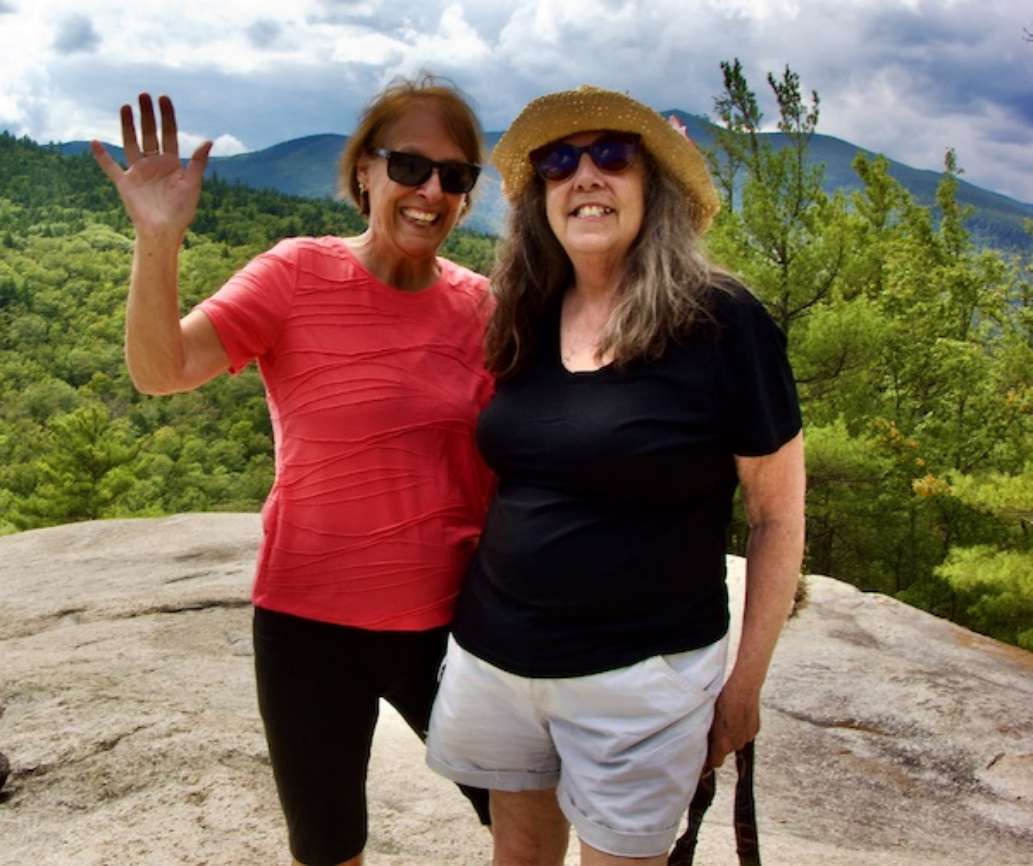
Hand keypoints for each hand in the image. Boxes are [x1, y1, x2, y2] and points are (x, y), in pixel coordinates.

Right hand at [90, 93, 211, 241]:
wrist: (164, 232)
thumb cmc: (182, 211)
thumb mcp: (193, 184)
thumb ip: (198, 162)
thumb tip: (208, 140)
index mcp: (172, 164)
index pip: (169, 134)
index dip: (167, 117)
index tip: (164, 98)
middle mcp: (154, 164)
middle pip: (149, 134)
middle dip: (147, 115)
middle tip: (144, 95)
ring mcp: (138, 172)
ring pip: (131, 143)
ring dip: (128, 125)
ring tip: (125, 106)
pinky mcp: (125, 183)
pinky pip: (111, 167)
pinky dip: (102, 156)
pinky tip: (95, 142)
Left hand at [706, 674, 760, 768]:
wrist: (744, 687)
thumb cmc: (722, 700)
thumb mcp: (710, 717)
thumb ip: (709, 734)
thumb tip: (704, 744)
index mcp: (723, 742)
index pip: (715, 763)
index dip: (709, 761)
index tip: (705, 759)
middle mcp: (736, 743)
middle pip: (726, 751)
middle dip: (721, 744)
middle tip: (716, 730)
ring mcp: (747, 737)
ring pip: (736, 742)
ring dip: (732, 736)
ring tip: (727, 720)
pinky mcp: (755, 730)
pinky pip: (745, 734)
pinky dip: (741, 729)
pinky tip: (737, 716)